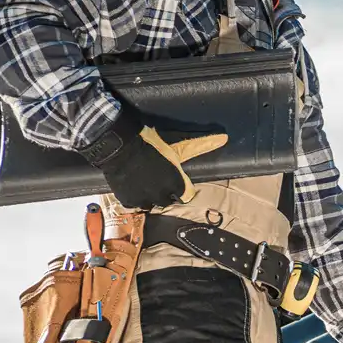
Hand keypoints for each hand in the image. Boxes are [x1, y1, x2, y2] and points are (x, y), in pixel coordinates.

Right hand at [79, 109, 227, 209]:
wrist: (118, 144)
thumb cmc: (150, 143)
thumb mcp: (178, 146)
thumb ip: (201, 146)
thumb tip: (224, 138)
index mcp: (178, 185)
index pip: (186, 195)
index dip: (180, 185)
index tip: (172, 177)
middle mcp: (163, 196)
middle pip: (169, 200)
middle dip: (164, 191)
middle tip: (155, 176)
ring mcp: (145, 200)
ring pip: (152, 204)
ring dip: (149, 195)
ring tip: (143, 180)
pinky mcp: (129, 201)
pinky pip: (135, 204)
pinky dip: (134, 196)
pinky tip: (132, 183)